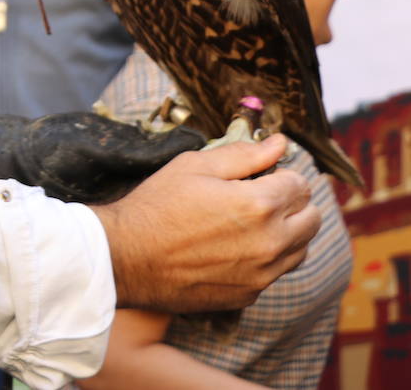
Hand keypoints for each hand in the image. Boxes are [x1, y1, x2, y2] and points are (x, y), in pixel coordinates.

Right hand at [92, 135, 317, 312]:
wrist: (126, 258)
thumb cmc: (157, 206)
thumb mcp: (193, 166)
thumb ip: (243, 154)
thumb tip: (279, 143)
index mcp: (259, 204)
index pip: (300, 185)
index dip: (279, 175)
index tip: (257, 177)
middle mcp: (271, 242)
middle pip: (312, 219)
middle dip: (292, 203)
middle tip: (257, 198)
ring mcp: (262, 273)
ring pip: (300, 249)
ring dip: (285, 233)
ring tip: (247, 224)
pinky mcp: (250, 295)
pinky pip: (275, 273)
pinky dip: (265, 259)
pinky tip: (232, 249)